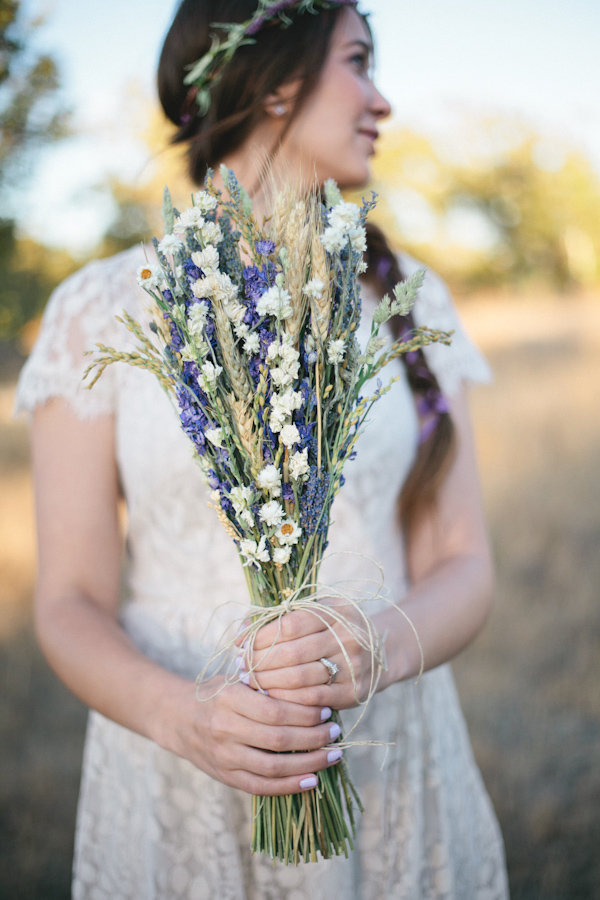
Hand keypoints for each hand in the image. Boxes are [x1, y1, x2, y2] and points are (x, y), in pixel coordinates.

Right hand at [156, 675, 342, 795]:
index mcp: (229, 699)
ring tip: (332, 755)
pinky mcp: (225, 776)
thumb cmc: (216, 693)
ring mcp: (224, 756)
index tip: (327, 710)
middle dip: (314, 738)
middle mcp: (225, 729)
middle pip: (279, 740)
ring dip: (309, 764)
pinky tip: (312, 780)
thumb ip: (265, 683)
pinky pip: (260, 787)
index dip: (306, 713)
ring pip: (273, 767)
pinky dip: (288, 787)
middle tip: (335, 732)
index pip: (276, 710)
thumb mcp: (235, 678)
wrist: (178, 718)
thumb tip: (312, 686)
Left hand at [238, 603, 378, 709]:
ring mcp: (352, 666)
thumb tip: (242, 628)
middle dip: (260, 662)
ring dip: (269, 682)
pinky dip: (287, 699)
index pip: (289, 624)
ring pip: (300, 678)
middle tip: (241, 667)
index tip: (240, 644)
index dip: (260, 635)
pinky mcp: (353, 692)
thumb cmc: (337, 628)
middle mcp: (347, 637)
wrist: (382, 652)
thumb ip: (284, 615)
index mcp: (336, 612)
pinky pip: (312, 699)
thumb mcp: (319, 611)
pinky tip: (272, 697)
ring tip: (251, 682)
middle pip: (292, 653)